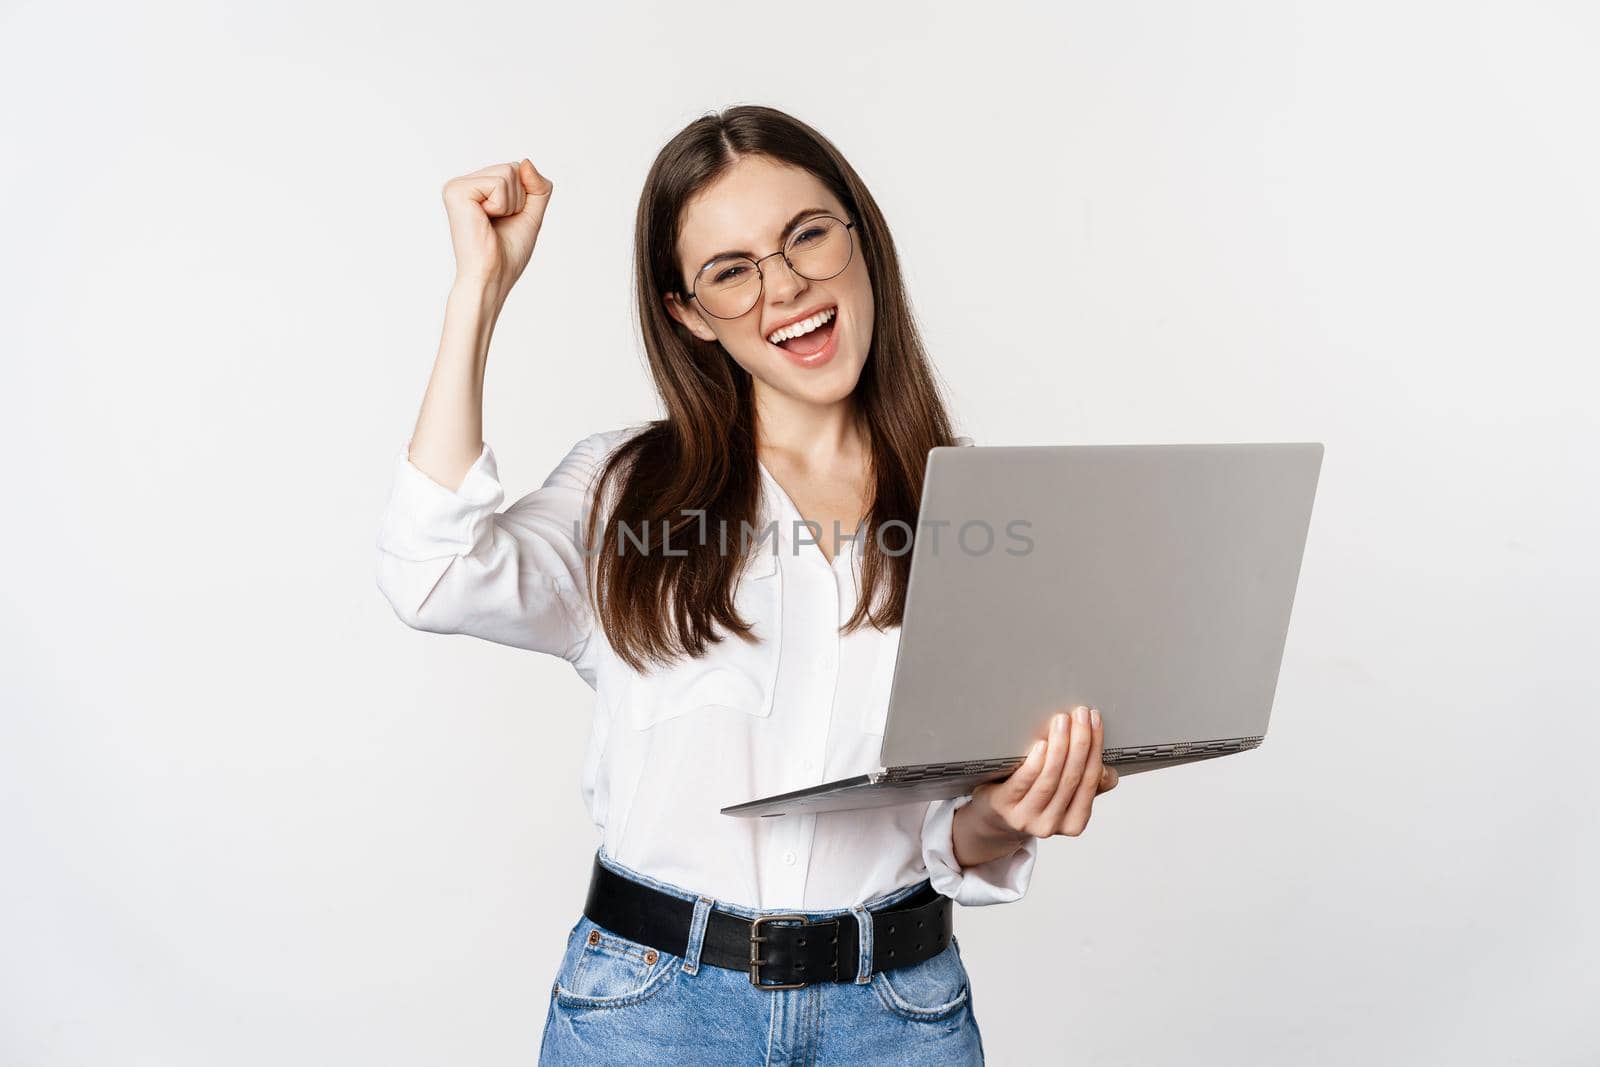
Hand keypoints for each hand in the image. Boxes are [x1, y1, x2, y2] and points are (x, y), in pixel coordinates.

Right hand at [441, 158, 553, 292]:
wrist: (491, 277)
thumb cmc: (507, 253)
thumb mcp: (531, 214)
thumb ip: (536, 187)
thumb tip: (525, 161)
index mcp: (478, 189)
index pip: (517, 170)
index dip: (524, 197)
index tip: (507, 220)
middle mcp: (464, 183)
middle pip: (514, 168)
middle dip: (519, 199)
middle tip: (499, 223)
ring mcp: (457, 185)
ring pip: (508, 172)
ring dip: (511, 204)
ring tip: (492, 222)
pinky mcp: (456, 190)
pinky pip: (499, 183)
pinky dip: (502, 206)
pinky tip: (484, 220)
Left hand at [970, 705, 1116, 842]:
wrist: (994, 817)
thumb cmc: (1033, 799)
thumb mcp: (1064, 795)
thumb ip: (1087, 784)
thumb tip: (1107, 771)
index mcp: (1073, 823)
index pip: (1091, 781)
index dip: (1096, 749)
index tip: (1095, 721)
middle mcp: (1051, 824)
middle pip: (1072, 778)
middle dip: (1080, 742)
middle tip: (1080, 714)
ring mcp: (1026, 818)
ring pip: (1049, 779)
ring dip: (1060, 746)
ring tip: (1062, 721)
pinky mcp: (1003, 806)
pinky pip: (1023, 782)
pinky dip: (1036, 762)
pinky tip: (1042, 744)